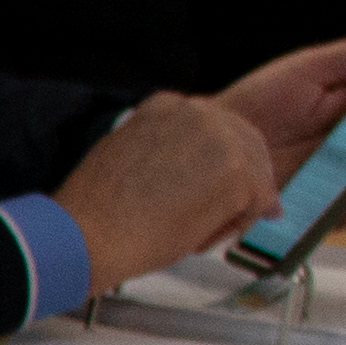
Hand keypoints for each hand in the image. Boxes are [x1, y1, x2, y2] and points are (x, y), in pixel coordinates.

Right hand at [52, 88, 291, 294]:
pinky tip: (201, 239)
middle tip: (247, 209)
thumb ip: (162, 147)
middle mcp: (200, 113)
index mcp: (168, 105)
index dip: (226, 156)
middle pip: (247, 143)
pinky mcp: (237, 177)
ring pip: (255, 174)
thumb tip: (191, 168)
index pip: (217, 125)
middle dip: (248, 179)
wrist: (86, 235)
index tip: (226, 179)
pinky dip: (236, 225)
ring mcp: (222, 142)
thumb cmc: (95, 209)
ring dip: (237, 206)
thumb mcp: (126, 152)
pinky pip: (258, 202)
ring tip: (203, 233)